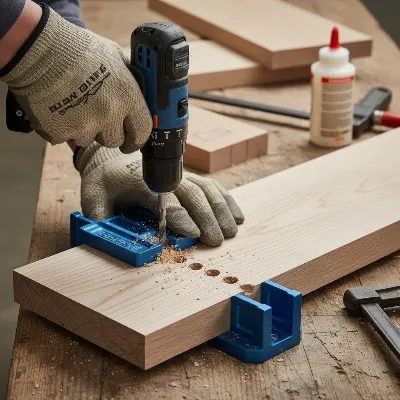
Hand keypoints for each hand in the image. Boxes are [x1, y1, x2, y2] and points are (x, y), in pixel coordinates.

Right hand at [0, 4, 151, 152]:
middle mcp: (109, 115)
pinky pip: (65, 139)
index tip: (131, 141)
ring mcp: (84, 126)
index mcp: (126, 97)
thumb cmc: (78, 49)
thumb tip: (140, 86)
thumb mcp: (114, 57)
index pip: (142, 131)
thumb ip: (129, 77)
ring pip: (88, 140)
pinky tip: (58, 109)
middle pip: (114, 140)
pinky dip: (61, 128)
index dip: (137, 138)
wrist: (39, 49)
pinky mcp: (61, 132)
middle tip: (95, 116)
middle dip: (106, 132)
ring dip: (83, 129)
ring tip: (73, 106)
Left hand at [76, 144, 244, 246]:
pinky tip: (237, 215)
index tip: (195, 233)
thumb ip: (99, 216)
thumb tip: (107, 238)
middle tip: (217, 240)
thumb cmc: (104, 182)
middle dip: (208, 218)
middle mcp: (166, 177)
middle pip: (193, 195)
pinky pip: (212, 186)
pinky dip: (227, 200)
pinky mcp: (189, 177)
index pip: (166, 200)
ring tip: (232, 231)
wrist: (112, 159)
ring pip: (207, 189)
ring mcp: (180, 175)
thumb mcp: (93, 197)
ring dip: (222, 210)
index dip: (181, 217)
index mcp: (143, 182)